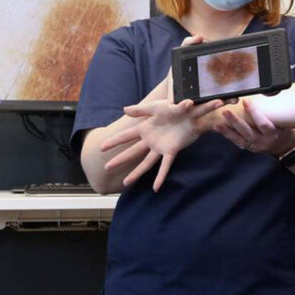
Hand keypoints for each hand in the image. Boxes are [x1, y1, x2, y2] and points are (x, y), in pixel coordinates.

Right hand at [101, 98, 223, 190]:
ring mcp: (160, 147)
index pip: (126, 136)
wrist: (192, 111)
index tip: (102, 147)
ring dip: (136, 173)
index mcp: (145, 128)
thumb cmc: (174, 108)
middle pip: (132, 152)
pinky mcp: (171, 150)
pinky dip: (160, 177)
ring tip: (126, 183)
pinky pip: (165, 166)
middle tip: (106, 167)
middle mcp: (150, 140)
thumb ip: (140, 109)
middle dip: (119, 159)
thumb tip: (124, 110)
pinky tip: (155, 188)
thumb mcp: (156, 107)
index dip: (114, 142)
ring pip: (145, 163)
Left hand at [215, 99, 294, 155]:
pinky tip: (218, 129)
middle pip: (247, 131)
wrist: (283, 146)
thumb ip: (274, 112)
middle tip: (225, 112)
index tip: (246, 101)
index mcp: (272, 134)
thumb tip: (269, 93)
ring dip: (226, 130)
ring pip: (238, 138)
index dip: (254, 113)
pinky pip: (236, 141)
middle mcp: (262, 141)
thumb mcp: (283, 122)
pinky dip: (227, 135)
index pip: (262, 123)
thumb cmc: (283, 129)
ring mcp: (254, 146)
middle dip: (235, 122)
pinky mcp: (247, 148)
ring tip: (216, 124)